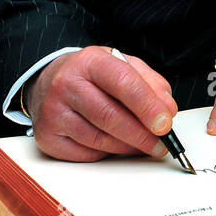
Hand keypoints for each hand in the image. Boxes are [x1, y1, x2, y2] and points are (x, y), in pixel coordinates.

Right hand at [27, 46, 178, 162]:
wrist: (48, 82)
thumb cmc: (90, 75)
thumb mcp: (121, 65)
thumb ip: (150, 83)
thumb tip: (167, 109)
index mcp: (90, 61)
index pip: (123, 82)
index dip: (147, 106)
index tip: (165, 122)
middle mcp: (67, 84)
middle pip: (110, 116)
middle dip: (142, 134)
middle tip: (162, 143)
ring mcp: (54, 112)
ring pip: (100, 139)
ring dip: (129, 147)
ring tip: (145, 145)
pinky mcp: (48, 137)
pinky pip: (86, 154)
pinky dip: (108, 153)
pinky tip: (117, 146)